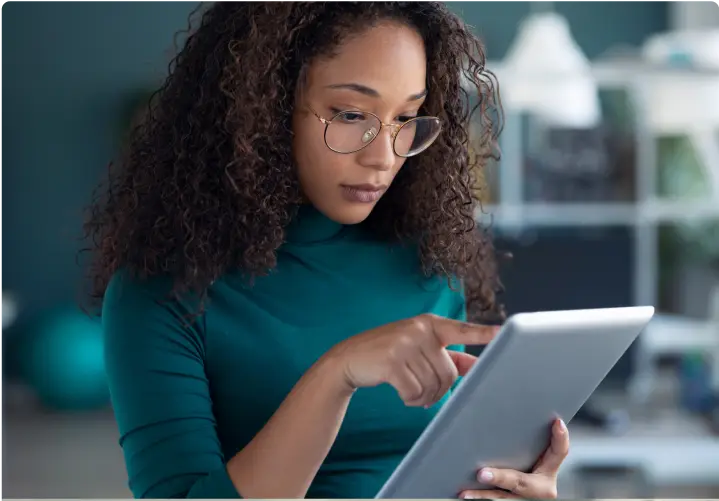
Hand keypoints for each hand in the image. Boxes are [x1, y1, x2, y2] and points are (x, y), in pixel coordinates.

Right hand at [324, 314, 497, 407]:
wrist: (349, 358)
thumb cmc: (388, 353)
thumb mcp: (417, 347)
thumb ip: (445, 354)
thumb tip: (474, 364)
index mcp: (430, 324)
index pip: (461, 330)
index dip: (483, 333)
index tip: (503, 331)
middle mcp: (419, 330)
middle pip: (448, 373)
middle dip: (438, 390)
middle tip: (423, 392)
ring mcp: (404, 343)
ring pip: (432, 385)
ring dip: (422, 397)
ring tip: (410, 392)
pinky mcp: (391, 361)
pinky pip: (414, 392)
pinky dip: (410, 400)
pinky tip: (402, 394)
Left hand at [459, 418, 569, 498]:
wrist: (525, 492)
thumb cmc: (526, 466)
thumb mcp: (532, 453)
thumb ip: (527, 439)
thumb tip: (514, 409)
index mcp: (549, 470)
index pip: (560, 452)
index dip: (560, 437)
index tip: (556, 422)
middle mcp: (542, 488)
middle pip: (522, 482)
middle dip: (502, 478)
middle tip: (482, 474)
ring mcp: (526, 499)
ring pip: (505, 498)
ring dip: (484, 495)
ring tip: (466, 493)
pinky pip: (498, 500)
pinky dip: (480, 498)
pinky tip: (466, 495)